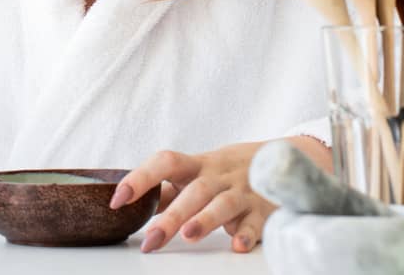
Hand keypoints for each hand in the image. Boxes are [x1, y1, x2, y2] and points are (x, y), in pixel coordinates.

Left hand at [109, 139, 310, 253]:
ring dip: (207, 219)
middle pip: (195, 191)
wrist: (284, 159)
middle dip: (173, 216)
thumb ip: (168, 190)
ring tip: (189, 235)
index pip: (166, 162)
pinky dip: (248, 233)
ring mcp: (243, 191)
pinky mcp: (264, 210)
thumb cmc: (227, 172)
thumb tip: (131, 207)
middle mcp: (220, 176)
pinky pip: (256, 221)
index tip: (119, 199)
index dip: (141, 177)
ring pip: (225, 203)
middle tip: (150, 240)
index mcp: (198, 165)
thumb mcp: (198, 173)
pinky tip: (237, 245)